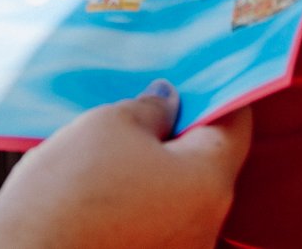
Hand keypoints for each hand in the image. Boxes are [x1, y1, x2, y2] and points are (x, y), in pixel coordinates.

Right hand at [0, 84, 249, 248]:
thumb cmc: (66, 196)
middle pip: (208, 164)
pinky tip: (106, 185)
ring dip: (158, 170)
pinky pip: (157, 221)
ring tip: (118, 146)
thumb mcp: (108, 125)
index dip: (218, 94)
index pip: (235, 126)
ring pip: (181, 196)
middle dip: (181, 132)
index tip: (201, 76)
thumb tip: (166, 103)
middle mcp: (205, 225)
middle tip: (150, 104)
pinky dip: (141, 200)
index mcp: (208, 183)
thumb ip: (149, 108)